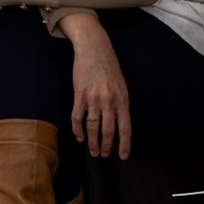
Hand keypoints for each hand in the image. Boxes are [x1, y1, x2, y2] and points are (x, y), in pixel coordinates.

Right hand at [66, 20, 131, 159]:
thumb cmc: (109, 66)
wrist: (94, 48)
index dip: (125, 144)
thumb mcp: (121, 84)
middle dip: (106, 147)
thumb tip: (119, 124)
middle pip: (108, 131)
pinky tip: (80, 137)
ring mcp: (93, 98)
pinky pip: (77, 118)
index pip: (125, 128)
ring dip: (92, 142)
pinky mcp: (79, 94)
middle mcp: (109, 100)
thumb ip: (120, 103)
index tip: (123, 156)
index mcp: (122, 98)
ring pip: (92, 128)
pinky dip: (78, 131)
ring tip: (93, 151)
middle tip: (104, 155)